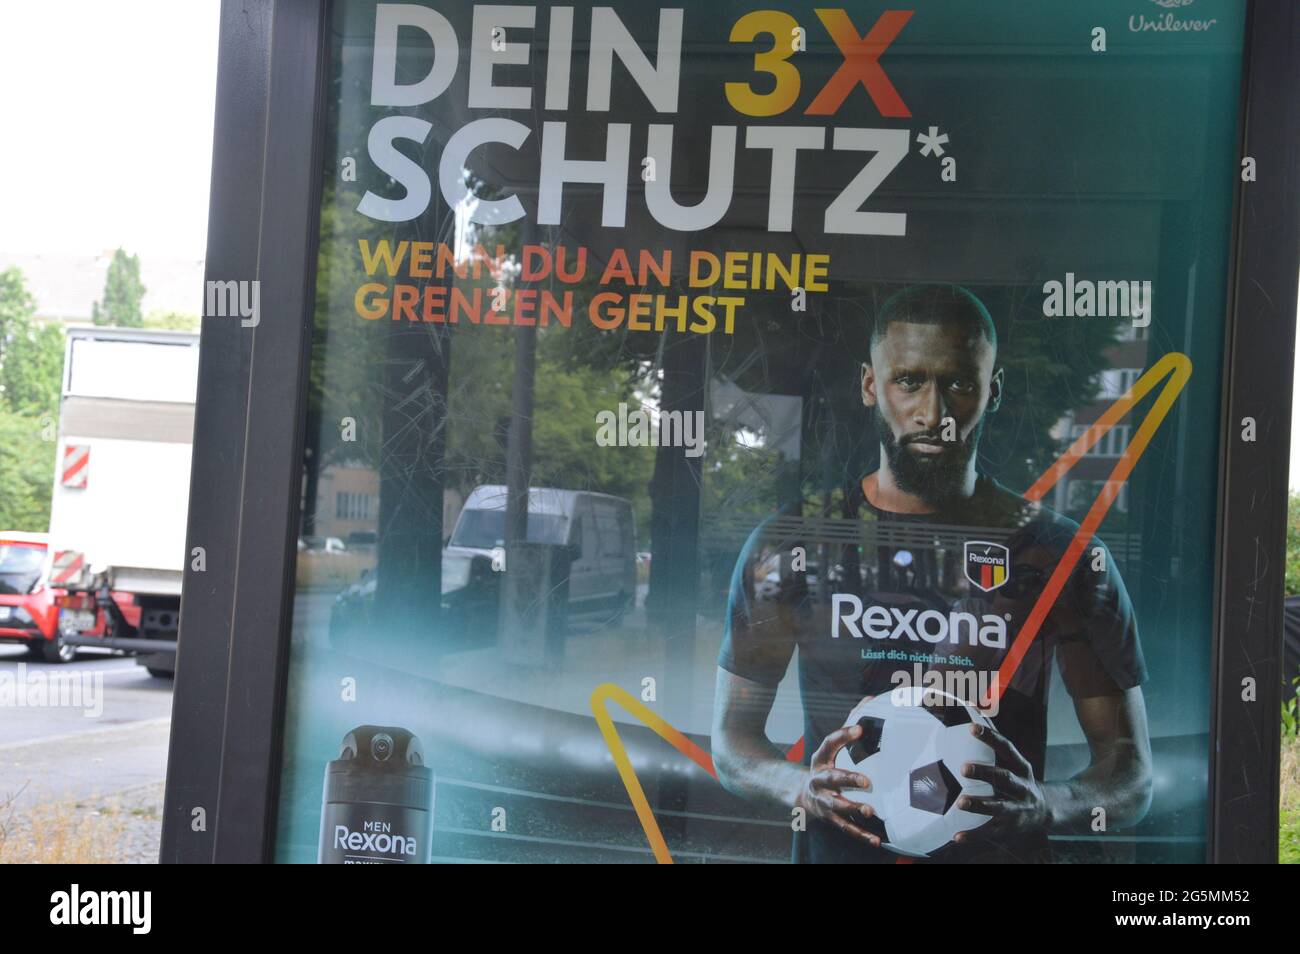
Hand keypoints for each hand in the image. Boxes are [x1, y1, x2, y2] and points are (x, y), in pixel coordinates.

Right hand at [795, 723, 879, 847]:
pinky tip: (876, 840)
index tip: (858, 729)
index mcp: (820, 761)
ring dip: (853, 809)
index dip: (842, 736)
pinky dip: (861, 835)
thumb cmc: (823, 769)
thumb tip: (863, 719)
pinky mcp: (831, 819)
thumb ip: (844, 736)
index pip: (829, 744)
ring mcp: (824, 801)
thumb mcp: (828, 752)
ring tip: (869, 811)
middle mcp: (819, 781)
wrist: (803, 795)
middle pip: (832, 779)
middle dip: (848, 780)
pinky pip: (846, 828)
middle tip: (866, 781)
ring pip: (837, 806)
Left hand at [952, 722, 1050, 844]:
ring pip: (999, 808)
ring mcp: (1018, 810)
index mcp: (1022, 768)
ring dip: (980, 806)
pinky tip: (957, 836)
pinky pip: (991, 832)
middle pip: (1005, 779)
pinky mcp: (1010, 828)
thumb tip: (972, 719)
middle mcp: (1022, 788)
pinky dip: (973, 835)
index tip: (972, 728)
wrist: (1046, 811)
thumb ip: (995, 748)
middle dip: (985, 773)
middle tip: (963, 768)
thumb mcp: (1015, 764)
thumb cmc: (1019, 781)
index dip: (991, 738)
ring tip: (960, 803)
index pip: (1007, 749)